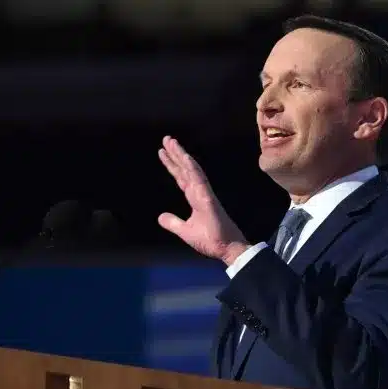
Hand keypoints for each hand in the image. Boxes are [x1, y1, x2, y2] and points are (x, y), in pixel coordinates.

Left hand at [157, 136, 249, 264]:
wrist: (227, 249)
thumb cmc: (211, 240)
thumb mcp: (185, 231)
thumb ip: (173, 223)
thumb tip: (160, 217)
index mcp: (195, 198)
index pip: (181, 178)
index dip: (172, 165)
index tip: (163, 152)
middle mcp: (200, 193)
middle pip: (185, 170)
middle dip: (175, 155)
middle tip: (166, 139)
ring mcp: (205, 194)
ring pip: (192, 171)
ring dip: (182, 156)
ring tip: (171, 143)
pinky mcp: (208, 200)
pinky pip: (200, 181)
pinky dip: (192, 169)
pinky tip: (185, 158)